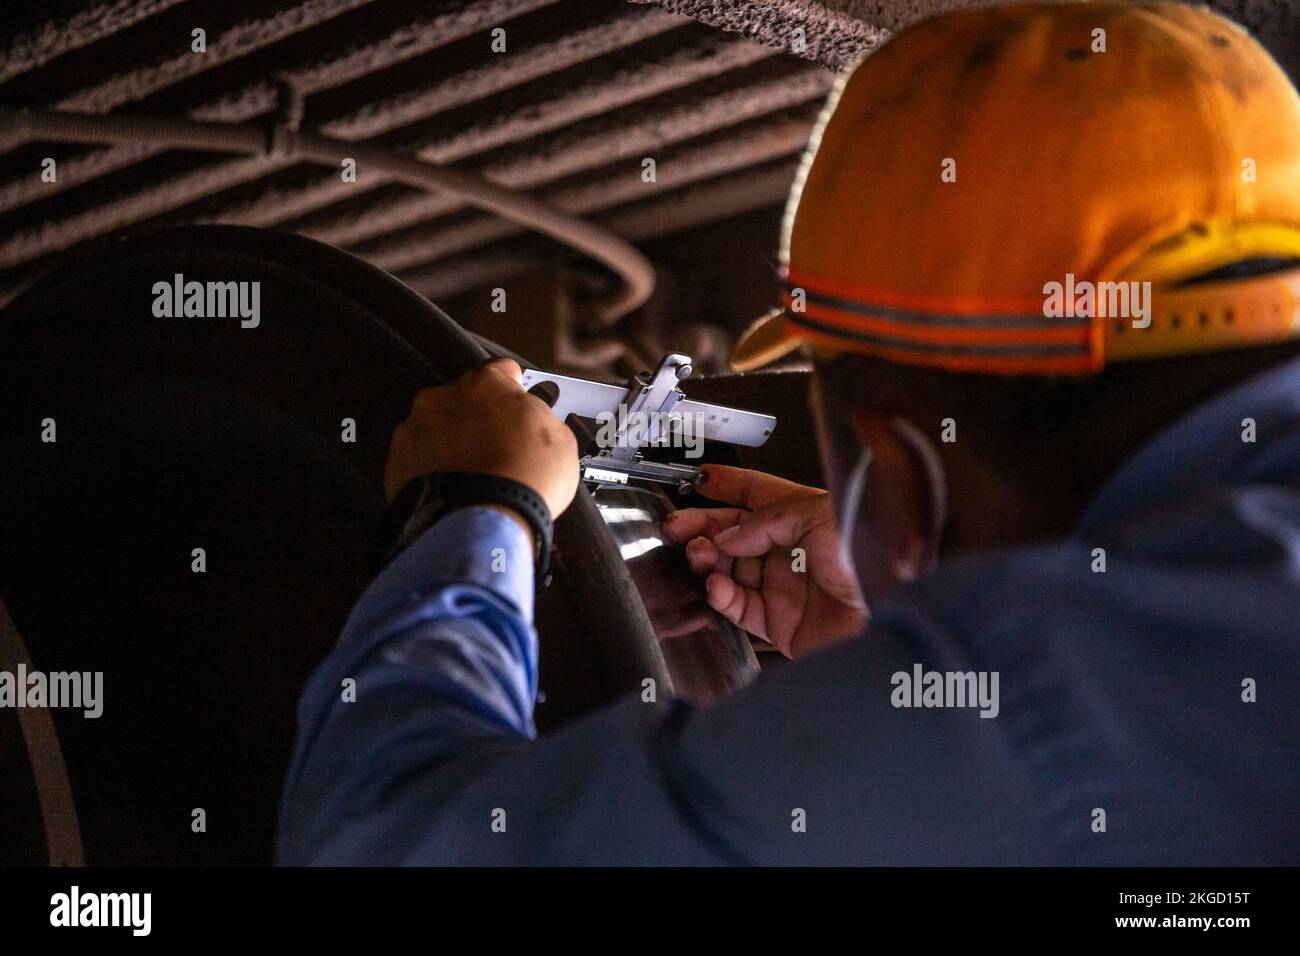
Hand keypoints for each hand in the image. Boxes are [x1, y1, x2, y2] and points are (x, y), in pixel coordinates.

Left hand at [384, 358, 579, 518]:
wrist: (481, 524)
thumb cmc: (522, 479)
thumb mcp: (560, 441)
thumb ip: (541, 419)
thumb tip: (534, 423)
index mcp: (485, 384)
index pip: (500, 371)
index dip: (513, 388)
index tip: (518, 402)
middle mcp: (442, 399)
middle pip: (464, 402)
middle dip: (479, 422)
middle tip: (499, 451)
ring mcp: (413, 431)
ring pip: (436, 431)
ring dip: (453, 448)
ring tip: (475, 478)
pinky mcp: (395, 465)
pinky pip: (417, 462)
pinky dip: (433, 473)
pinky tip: (455, 492)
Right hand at [662, 464, 865, 657]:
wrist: (890, 610)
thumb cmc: (870, 557)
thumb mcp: (816, 515)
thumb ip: (764, 521)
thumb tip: (726, 535)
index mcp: (804, 516)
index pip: (758, 494)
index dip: (729, 485)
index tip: (700, 479)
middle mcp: (792, 551)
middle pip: (735, 533)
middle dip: (704, 526)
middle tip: (678, 525)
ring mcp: (783, 587)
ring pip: (730, 569)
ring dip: (707, 560)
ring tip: (697, 553)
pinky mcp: (779, 623)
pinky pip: (738, 607)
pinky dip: (721, 596)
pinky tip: (715, 584)